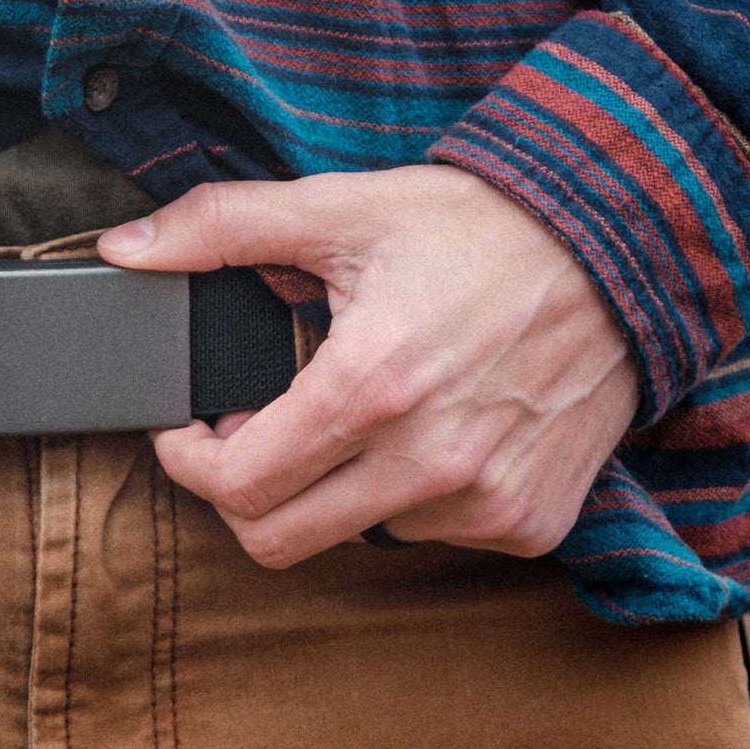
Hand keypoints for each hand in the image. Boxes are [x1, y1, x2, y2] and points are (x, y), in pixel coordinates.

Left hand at [97, 166, 639, 565]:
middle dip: (240, 492)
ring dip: (328, 489)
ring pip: (351, 536)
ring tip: (350, 416)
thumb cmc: (479, 229)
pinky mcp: (527, 522)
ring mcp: (484, 503)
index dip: (189, 461)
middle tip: (247, 436)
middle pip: (276, 540)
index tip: (186, 432)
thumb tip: (126, 247)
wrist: (623, 252)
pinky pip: (429, 536)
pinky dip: (404, 497)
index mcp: (370, 387)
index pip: (236, 485)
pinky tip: (423, 433)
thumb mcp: (343, 208)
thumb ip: (221, 226)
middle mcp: (429, 462)